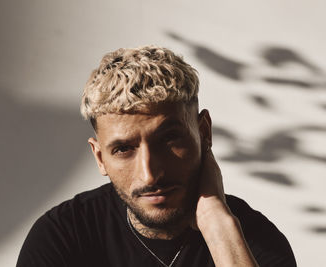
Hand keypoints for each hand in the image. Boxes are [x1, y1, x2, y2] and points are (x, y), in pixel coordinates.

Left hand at [190, 110, 229, 229]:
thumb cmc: (200, 217)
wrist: (210, 215)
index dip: (202, 148)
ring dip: (205, 125)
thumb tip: (191, 224)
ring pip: (206, 138)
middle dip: (205, 132)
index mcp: (206, 177)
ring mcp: (209, 161)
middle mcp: (210, 166)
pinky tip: (203, 113)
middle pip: (206, 144)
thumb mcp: (195, 210)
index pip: (202, 158)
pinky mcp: (208, 158)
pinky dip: (205, 125)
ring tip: (203, 111)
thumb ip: (194, 212)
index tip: (201, 140)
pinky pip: (206, 137)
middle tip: (203, 117)